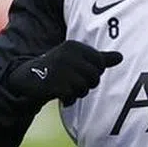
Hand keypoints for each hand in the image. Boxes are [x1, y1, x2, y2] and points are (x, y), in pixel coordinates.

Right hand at [6, 40, 123, 107]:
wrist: (26, 78)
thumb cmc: (58, 69)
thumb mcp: (78, 60)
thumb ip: (100, 58)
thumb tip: (121, 57)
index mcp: (74, 46)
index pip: (100, 63)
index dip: (94, 72)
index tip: (80, 71)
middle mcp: (68, 55)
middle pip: (94, 76)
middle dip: (86, 84)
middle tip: (71, 82)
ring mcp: (60, 69)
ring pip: (85, 88)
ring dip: (77, 93)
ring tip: (65, 87)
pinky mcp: (54, 83)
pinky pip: (73, 96)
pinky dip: (68, 99)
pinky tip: (60, 95)